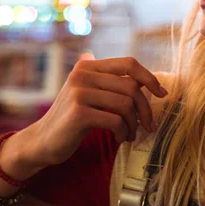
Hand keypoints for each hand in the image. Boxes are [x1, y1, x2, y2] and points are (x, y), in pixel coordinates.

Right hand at [26, 57, 167, 167]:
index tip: (162, 94)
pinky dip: (124, 132)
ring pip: (126, 104)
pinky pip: (116, 120)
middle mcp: (82, 74)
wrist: (42, 142)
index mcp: (88, 66)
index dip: (149, 77)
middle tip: (149, 125)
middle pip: (131, 86)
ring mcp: (79, 92)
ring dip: (135, 124)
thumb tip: (149, 81)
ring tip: (132, 134)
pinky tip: (120, 139)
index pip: (128, 63)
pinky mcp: (78, 112)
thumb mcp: (93, 95)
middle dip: (145, 109)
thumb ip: (114, 84)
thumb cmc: (75, 119)